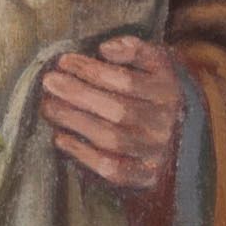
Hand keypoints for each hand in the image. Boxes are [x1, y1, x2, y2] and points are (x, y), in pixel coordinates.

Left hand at [40, 35, 184, 196]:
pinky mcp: (144, 177)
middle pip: (119, 110)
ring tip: (48, 105)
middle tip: (49, 82)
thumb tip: (106, 48)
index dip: (93, 71)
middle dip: (78, 94)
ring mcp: (156, 153)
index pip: (128, 82)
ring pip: (111, 138)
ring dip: (74, 120)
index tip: (65, 61)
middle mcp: (166, 124)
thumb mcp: (155, 64)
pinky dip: (81, 153)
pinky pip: (111, 168)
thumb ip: (135, 49)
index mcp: (169, 91)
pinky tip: (60, 137)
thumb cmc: (153, 92)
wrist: (177, 135)